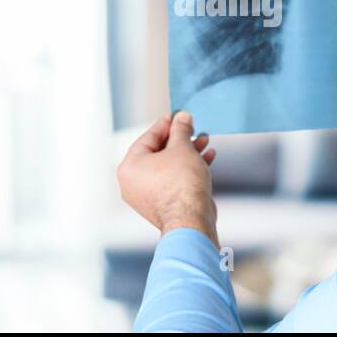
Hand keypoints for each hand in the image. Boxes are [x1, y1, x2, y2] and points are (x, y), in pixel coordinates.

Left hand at [116, 112, 219, 245]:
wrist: (191, 220)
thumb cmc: (181, 186)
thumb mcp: (182, 148)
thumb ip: (181, 130)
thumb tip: (182, 117)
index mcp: (130, 166)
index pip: (148, 137)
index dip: (167, 124)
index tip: (179, 116)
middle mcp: (133, 182)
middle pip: (159, 152)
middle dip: (181, 140)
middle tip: (193, 129)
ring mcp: (147, 195)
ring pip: (168, 167)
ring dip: (187, 153)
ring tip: (204, 142)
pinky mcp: (162, 204)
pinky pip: (173, 180)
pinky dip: (187, 170)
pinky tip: (206, 158)